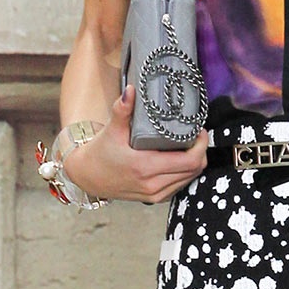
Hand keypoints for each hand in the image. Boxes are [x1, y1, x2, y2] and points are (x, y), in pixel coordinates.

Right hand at [65, 84, 207, 204]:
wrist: (87, 176)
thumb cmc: (100, 153)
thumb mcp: (111, 130)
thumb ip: (122, 110)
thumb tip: (131, 90)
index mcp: (145, 167)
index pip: (189, 161)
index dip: (201, 145)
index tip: (199, 130)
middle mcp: (152, 184)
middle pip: (194, 170)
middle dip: (200, 151)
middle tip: (196, 135)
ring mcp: (155, 194)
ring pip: (189, 179)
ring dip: (194, 162)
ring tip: (189, 144)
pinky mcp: (155, 198)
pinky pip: (180, 186)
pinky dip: (185, 172)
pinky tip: (180, 159)